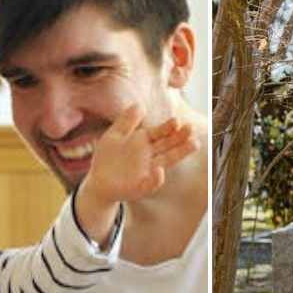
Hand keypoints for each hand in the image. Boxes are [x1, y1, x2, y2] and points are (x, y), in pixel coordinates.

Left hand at [83, 105, 197, 203]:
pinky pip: (151, 183)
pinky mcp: (141, 187)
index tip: (177, 121)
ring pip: (167, 161)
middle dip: (181, 138)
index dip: (169, 127)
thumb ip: (127, 121)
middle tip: (191, 129)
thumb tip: (140, 104)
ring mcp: (148, 172)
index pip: (160, 132)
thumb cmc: (108, 158)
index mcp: (144, 142)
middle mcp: (150, 156)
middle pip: (169, 145)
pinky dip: (156, 178)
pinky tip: (159, 170)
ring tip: (194, 144)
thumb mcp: (115, 135)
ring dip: (180, 153)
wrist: (98, 182)